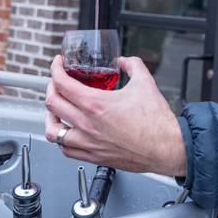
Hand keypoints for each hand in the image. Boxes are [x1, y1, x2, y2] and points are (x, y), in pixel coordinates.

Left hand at [44, 55, 185, 175]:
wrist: (166, 148)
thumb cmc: (157, 122)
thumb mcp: (145, 82)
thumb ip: (133, 65)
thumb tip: (125, 61)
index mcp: (96, 104)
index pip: (62, 83)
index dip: (55, 69)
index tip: (58, 65)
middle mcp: (87, 124)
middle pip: (52, 104)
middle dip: (51, 88)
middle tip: (57, 82)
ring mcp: (89, 143)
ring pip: (53, 131)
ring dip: (51, 117)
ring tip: (56, 111)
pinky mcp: (94, 156)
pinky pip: (67, 150)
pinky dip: (63, 140)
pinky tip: (69, 133)